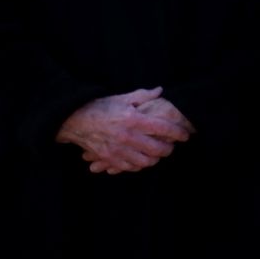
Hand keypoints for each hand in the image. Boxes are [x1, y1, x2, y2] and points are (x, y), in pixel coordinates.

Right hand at [57, 88, 191, 173]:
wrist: (74, 120)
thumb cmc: (100, 107)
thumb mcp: (122, 98)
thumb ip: (143, 96)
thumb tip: (160, 91)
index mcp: (133, 119)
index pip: (164, 128)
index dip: (179, 133)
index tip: (185, 134)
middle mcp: (127, 136)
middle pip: (158, 149)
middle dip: (169, 149)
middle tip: (171, 145)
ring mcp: (118, 150)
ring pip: (146, 161)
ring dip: (155, 159)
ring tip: (157, 153)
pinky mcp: (109, 158)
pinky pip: (131, 167)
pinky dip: (139, 165)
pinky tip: (142, 159)